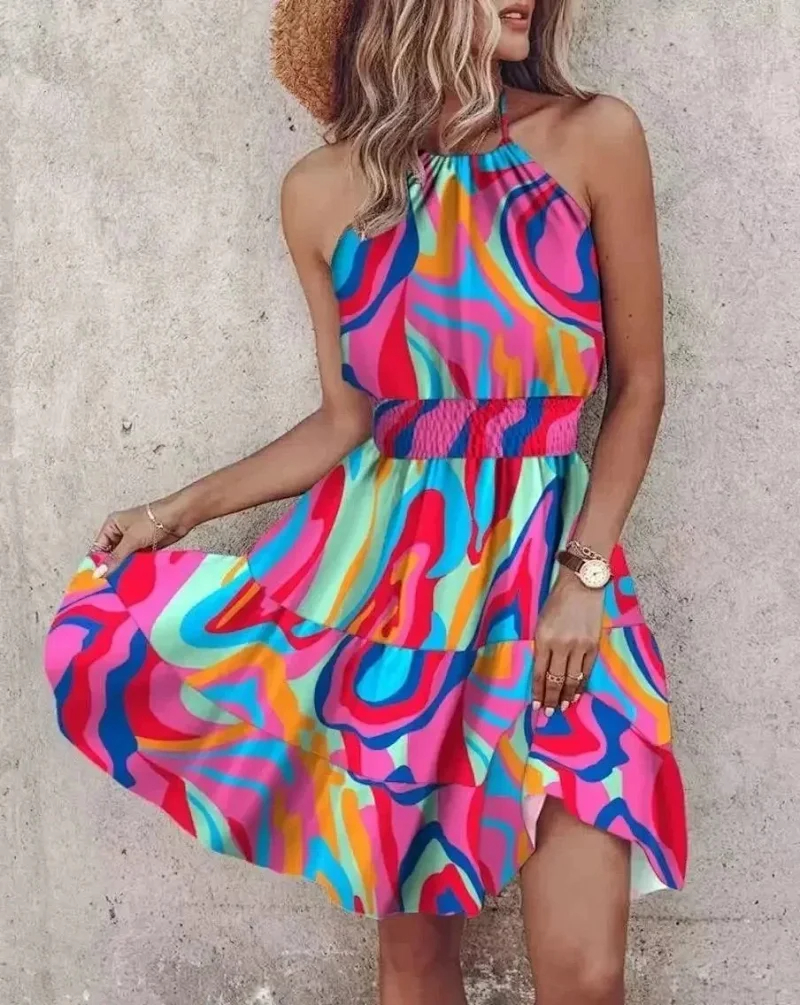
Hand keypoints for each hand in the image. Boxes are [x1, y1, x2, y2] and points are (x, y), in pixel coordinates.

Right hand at [90, 497, 190, 577]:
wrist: (179, 517)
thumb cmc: (152, 521)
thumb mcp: (131, 540)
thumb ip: (115, 558)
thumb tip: (98, 573)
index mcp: (112, 526)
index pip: (98, 548)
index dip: (96, 563)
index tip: (94, 581)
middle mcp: (120, 533)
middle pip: (110, 555)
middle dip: (110, 568)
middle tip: (106, 587)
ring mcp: (134, 541)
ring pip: (124, 559)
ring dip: (123, 569)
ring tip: (117, 587)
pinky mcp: (146, 547)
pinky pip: (136, 560)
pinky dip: (134, 568)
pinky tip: (131, 581)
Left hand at [533, 572, 604, 715]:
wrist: (582, 585)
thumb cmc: (556, 602)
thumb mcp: (541, 622)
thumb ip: (541, 645)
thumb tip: (542, 670)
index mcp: (543, 638)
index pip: (539, 672)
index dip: (538, 691)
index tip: (536, 705)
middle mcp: (561, 645)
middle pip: (555, 680)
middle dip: (551, 699)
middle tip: (548, 713)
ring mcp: (579, 646)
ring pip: (572, 679)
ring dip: (567, 697)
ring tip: (563, 708)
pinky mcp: (594, 645)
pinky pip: (587, 671)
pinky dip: (581, 685)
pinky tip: (578, 694)